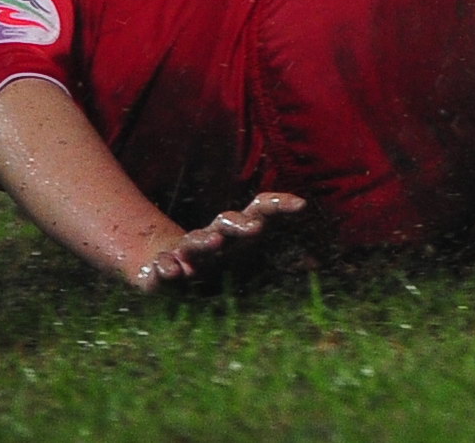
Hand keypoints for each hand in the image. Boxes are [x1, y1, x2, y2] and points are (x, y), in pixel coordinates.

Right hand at [122, 191, 302, 294]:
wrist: (168, 271)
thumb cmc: (217, 264)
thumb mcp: (248, 262)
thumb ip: (279, 261)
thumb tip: (315, 264)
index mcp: (238, 232)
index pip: (260, 208)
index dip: (279, 203)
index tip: (301, 205)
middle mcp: (213, 236)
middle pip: (228, 220)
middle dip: (241, 223)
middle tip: (256, 229)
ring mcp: (184, 251)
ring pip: (194, 240)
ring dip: (204, 240)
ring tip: (215, 242)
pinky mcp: (159, 269)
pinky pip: (160, 268)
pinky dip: (165, 268)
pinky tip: (172, 271)